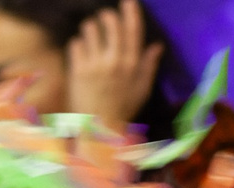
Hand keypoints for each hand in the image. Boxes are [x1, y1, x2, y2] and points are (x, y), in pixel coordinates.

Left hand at [68, 0, 164, 136]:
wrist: (99, 128)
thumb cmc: (123, 108)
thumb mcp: (142, 89)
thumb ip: (150, 65)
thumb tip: (158, 45)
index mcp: (133, 65)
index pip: (133, 31)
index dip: (131, 12)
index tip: (128, 0)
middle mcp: (115, 61)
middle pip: (109, 22)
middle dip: (106, 16)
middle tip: (104, 19)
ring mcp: (95, 64)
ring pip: (89, 28)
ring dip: (90, 28)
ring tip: (91, 36)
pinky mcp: (78, 69)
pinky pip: (76, 43)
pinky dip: (78, 45)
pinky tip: (81, 53)